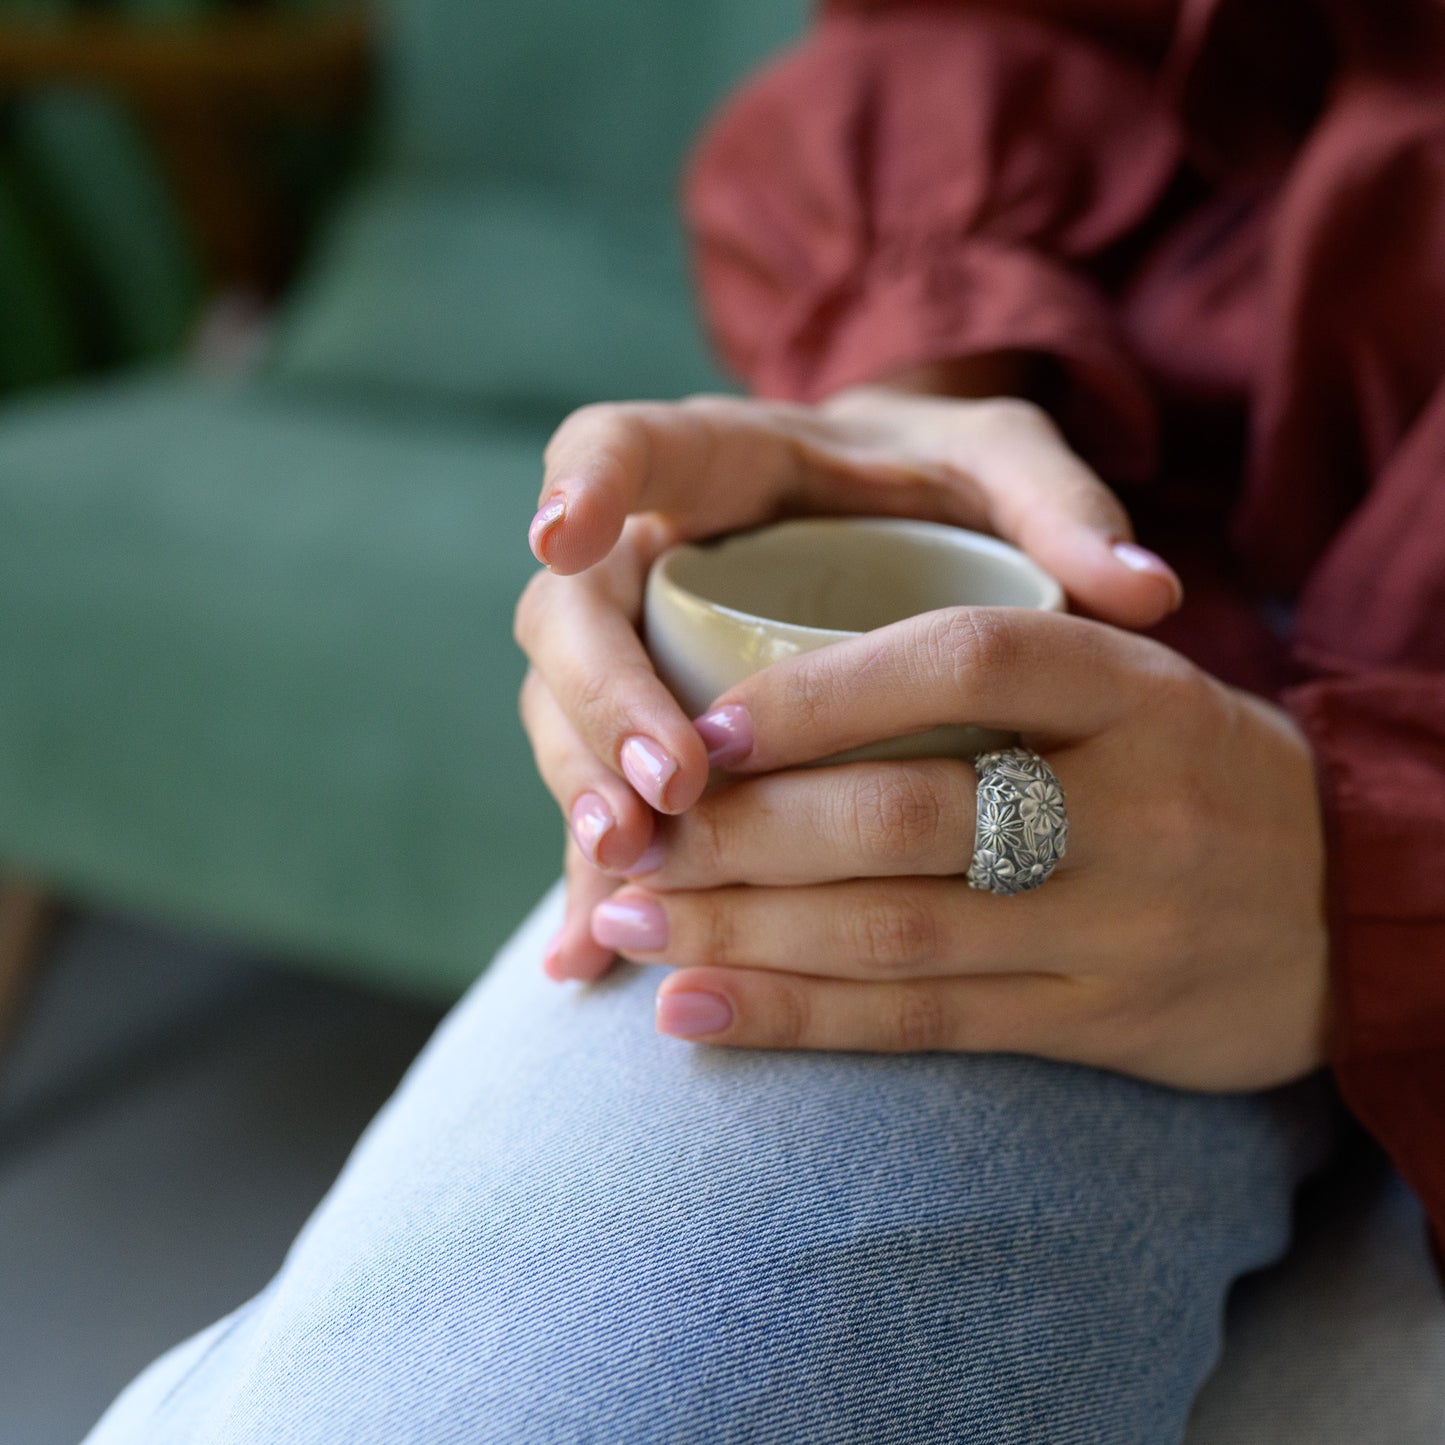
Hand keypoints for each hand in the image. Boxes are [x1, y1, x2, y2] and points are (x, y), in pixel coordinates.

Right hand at [515, 390, 1183, 981]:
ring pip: (563, 717)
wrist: (889, 517)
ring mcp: (638, 643)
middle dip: (601, 701)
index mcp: (726, 461)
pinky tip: (585, 956)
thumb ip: (1059, 504)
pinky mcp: (645, 725)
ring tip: (638, 875)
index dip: (581, 484)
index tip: (565, 541)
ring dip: (586, 795)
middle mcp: (655, 551)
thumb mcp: (1003, 467)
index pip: (620, 442)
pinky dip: (592, 873)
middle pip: (570, 615)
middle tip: (670, 791)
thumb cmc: (942, 484)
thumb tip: (1151, 593)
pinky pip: (596, 794)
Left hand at [589, 607, 1329, 1092]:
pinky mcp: (1098, 1023)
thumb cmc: (1186, 771)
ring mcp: (1115, 923)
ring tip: (626, 921)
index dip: (822, 691)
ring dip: (743, 931)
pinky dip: (800, 1017)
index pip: (963, 661)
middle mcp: (1127, 802)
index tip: (704, 726)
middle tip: (629, 840)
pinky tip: (695, 1011)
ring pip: (897, 929)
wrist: (1354, 903)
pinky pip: (925, 1024)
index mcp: (1128, 688)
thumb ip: (990, 676)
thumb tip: (773, 680)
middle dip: (743, 833)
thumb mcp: (1126, 687)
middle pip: (904, 814)